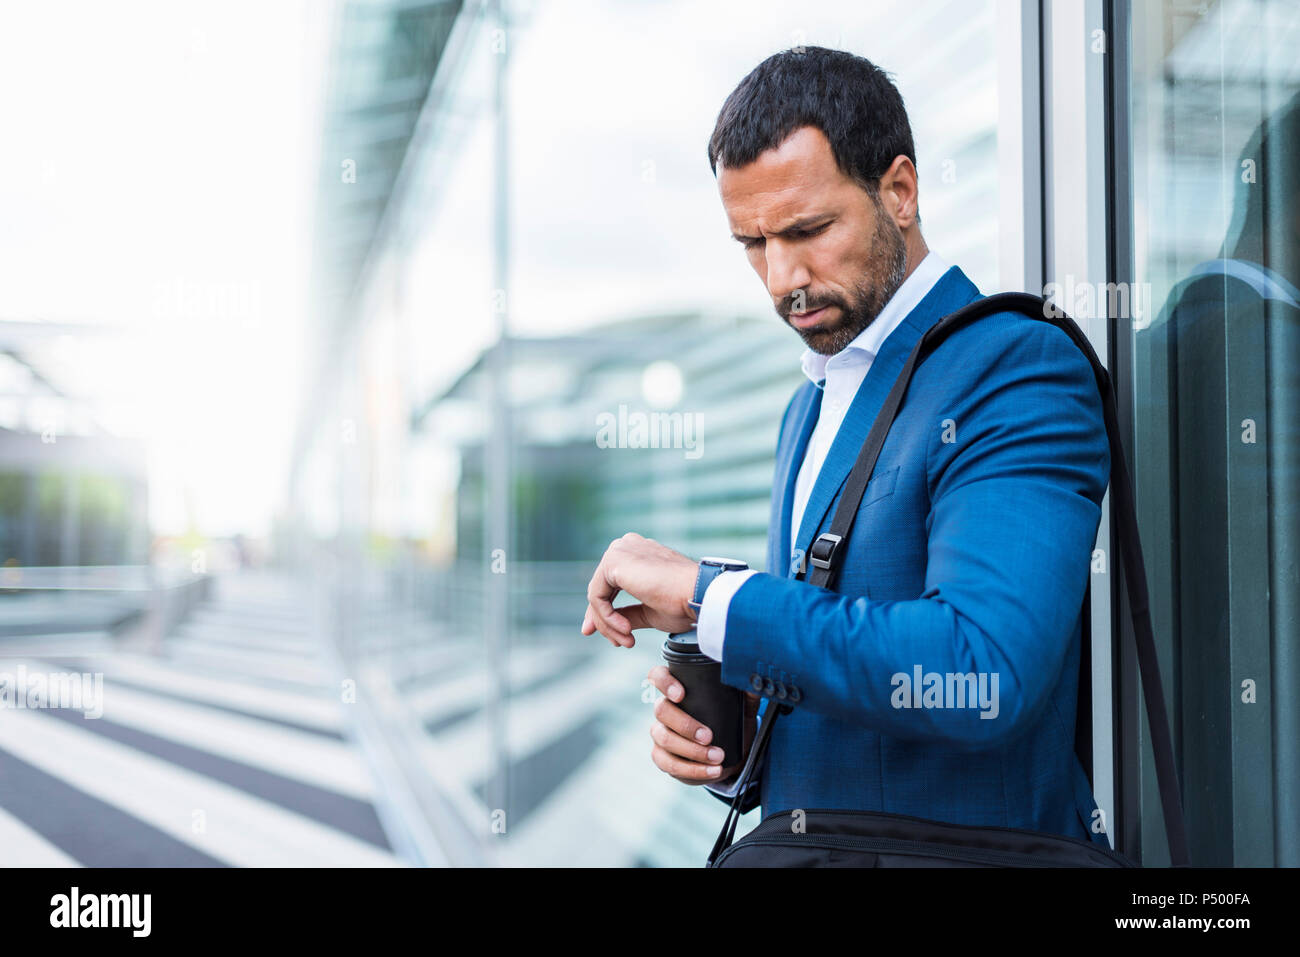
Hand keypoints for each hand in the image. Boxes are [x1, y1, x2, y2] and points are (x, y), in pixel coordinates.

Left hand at [581, 533, 697, 647]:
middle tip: (617, 643)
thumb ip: (628, 613)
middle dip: (604, 621)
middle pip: (601, 590)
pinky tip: (626, 629)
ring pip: (598, 596)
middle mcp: (626, 547)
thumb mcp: (649, 611)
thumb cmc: (684, 602)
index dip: (605, 613)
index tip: (615, 636)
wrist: (699, 594)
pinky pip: (597, 597)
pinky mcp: (613, 561)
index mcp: (637, 553)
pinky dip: (607, 618)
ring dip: (609, 624)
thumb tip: (609, 622)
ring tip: (627, 639)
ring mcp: (619, 551)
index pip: (610, 585)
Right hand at [645, 665, 759, 785]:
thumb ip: (748, 695)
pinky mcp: (662, 757)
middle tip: (708, 736)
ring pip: (665, 739)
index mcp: (677, 690)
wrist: (727, 754)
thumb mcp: (741, 709)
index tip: (681, 694)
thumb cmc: (727, 724)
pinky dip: (693, 770)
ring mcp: (660, 734)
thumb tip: (754, 684)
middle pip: (661, 710)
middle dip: (686, 725)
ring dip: (692, 751)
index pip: (658, 676)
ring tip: (717, 757)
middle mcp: (664, 710)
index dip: (664, 683)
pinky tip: (712, 770)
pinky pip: (670, 764)